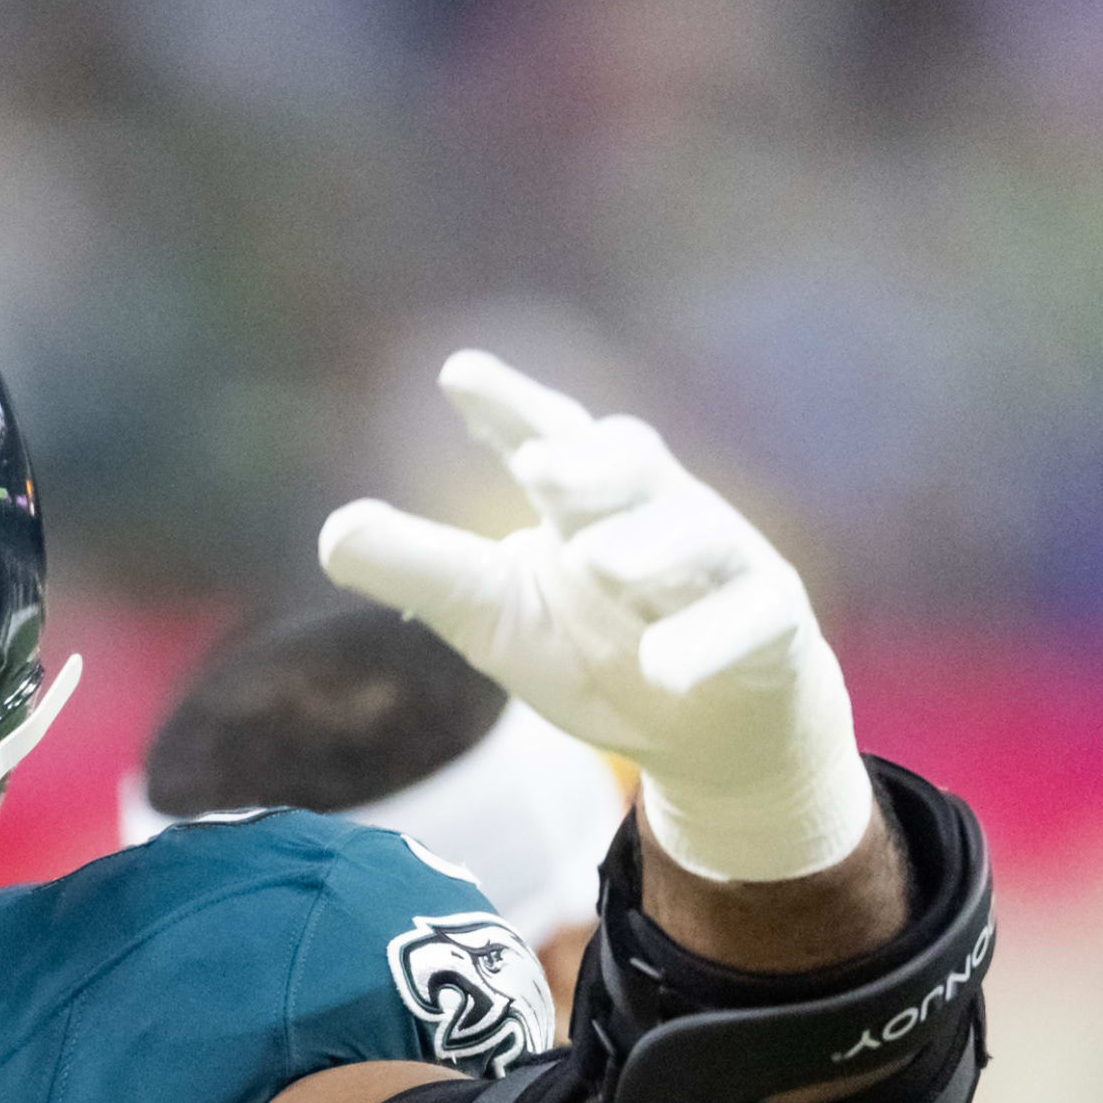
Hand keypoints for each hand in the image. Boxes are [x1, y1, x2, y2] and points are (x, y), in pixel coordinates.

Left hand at [316, 350, 871, 885]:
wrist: (709, 729)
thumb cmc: (596, 649)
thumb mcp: (493, 613)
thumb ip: (423, 569)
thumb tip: (334, 531)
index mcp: (584, 502)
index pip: (547, 438)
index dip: (508, 405)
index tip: (458, 373)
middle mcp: (658, 514)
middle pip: (632, 464)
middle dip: (590, 462)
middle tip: (538, 467)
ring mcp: (722, 565)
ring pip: (696, 538)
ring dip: (647, 547)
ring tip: (596, 560)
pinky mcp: (768, 626)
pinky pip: (748, 623)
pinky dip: (705, 641)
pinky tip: (664, 668)